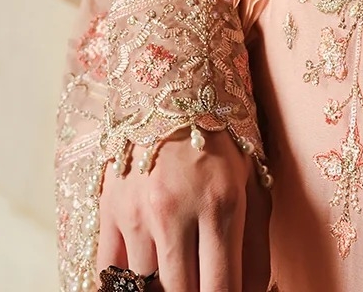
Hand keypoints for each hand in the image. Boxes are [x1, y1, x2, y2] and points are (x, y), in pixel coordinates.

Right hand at [97, 128, 271, 291]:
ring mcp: (136, 213)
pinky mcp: (108, 210)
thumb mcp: (253, 186)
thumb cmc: (221, 142)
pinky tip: (144, 273)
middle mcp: (174, 212)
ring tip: (177, 273)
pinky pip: (108, 273)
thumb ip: (255, 249)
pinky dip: (125, 283)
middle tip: (200, 282)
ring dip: (162, 287)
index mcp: (219, 205)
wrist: (174, 92)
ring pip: (144, 288)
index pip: (219, 290)